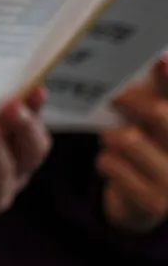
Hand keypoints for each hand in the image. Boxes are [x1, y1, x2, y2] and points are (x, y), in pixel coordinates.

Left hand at [100, 57, 167, 232]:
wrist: (140, 205)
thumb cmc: (143, 152)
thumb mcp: (149, 124)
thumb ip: (153, 96)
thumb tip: (156, 61)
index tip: (160, 60)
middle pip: (157, 113)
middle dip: (128, 100)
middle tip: (112, 96)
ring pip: (127, 138)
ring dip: (110, 137)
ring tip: (113, 141)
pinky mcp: (153, 202)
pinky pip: (111, 164)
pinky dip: (104, 161)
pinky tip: (112, 166)